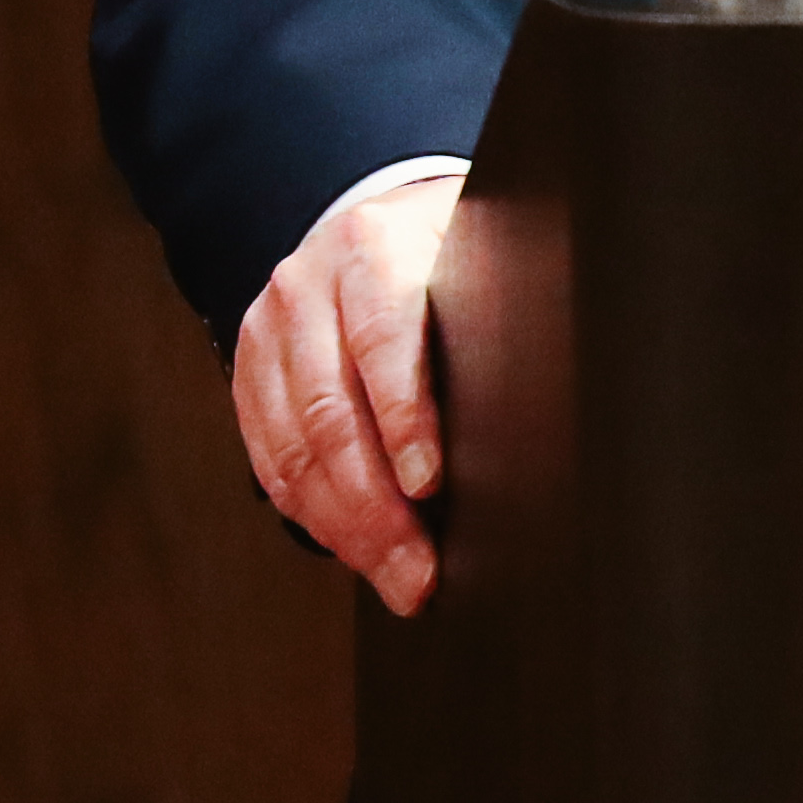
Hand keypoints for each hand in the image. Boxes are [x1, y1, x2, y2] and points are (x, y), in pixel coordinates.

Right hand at [234, 164, 463, 614]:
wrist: (369, 224)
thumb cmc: (443, 253)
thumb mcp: (478, 254)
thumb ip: (501, 306)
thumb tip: (553, 393)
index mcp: (373, 248)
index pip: (382, 338)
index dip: (405, 418)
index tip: (429, 484)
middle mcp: (308, 286)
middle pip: (332, 413)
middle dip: (377, 507)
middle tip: (419, 571)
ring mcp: (269, 331)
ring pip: (294, 450)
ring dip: (347, 529)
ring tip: (396, 578)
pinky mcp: (249, 373)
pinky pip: (272, 461)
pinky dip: (314, 515)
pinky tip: (355, 549)